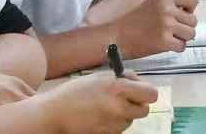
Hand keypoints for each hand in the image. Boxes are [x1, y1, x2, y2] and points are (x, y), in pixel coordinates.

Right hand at [36, 73, 159, 133]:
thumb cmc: (76, 92)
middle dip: (136, 105)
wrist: (54, 114)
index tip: (139, 91)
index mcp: (119, 89)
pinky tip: (98, 117)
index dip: (146, 93)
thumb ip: (124, 79)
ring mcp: (113, 124)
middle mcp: (119, 107)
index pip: (152, 94)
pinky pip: (118, 129)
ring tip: (103, 107)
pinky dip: (113, 124)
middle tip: (123, 100)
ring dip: (123, 114)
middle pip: (144, 110)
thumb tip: (139, 82)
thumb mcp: (101, 77)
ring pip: (130, 120)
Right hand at [111, 0, 199, 58]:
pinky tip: (165, 45)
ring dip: (182, 38)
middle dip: (185, 27)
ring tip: (169, 37)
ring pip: (191, 33)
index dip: (190, 9)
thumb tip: (191, 12)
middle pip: (194, 20)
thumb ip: (170, 4)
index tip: (181, 15)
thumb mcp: (152, 4)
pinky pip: (182, 46)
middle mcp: (166, 9)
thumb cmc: (131, 23)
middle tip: (171, 30)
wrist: (113, 37)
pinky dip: (176, 48)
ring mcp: (165, 25)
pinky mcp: (163, 41)